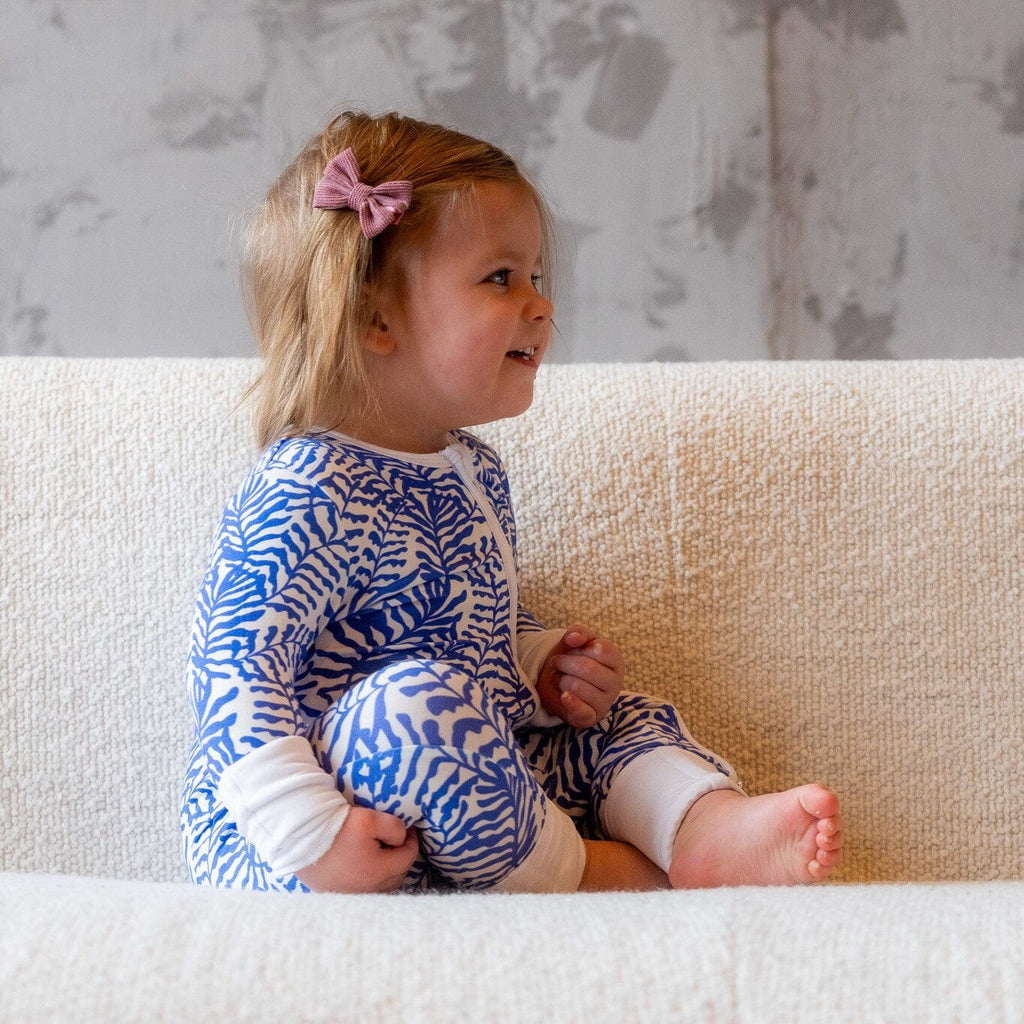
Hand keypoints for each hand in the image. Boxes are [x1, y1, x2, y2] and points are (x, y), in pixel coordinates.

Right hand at [294, 806, 419, 892]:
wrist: (300, 839)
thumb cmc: (335, 828)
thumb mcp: (369, 819)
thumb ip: (393, 827)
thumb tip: (402, 837)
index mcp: (379, 872)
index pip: (408, 857)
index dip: (411, 839)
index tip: (408, 827)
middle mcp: (368, 890)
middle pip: (397, 874)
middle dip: (401, 856)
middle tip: (396, 839)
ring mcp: (352, 896)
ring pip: (383, 886)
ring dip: (388, 871)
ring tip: (383, 852)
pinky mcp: (337, 895)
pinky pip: (365, 891)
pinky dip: (371, 879)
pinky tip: (366, 866)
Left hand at [536, 625, 624, 728]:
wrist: (558, 683)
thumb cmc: (572, 658)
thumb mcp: (576, 640)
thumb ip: (578, 632)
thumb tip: (574, 638)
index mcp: (616, 660)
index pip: (600, 649)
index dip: (578, 648)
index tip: (569, 650)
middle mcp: (616, 682)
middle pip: (586, 668)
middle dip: (564, 663)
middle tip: (557, 663)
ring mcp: (605, 702)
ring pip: (577, 687)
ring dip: (561, 680)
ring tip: (560, 679)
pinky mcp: (592, 718)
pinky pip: (581, 711)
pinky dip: (569, 702)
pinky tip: (563, 696)